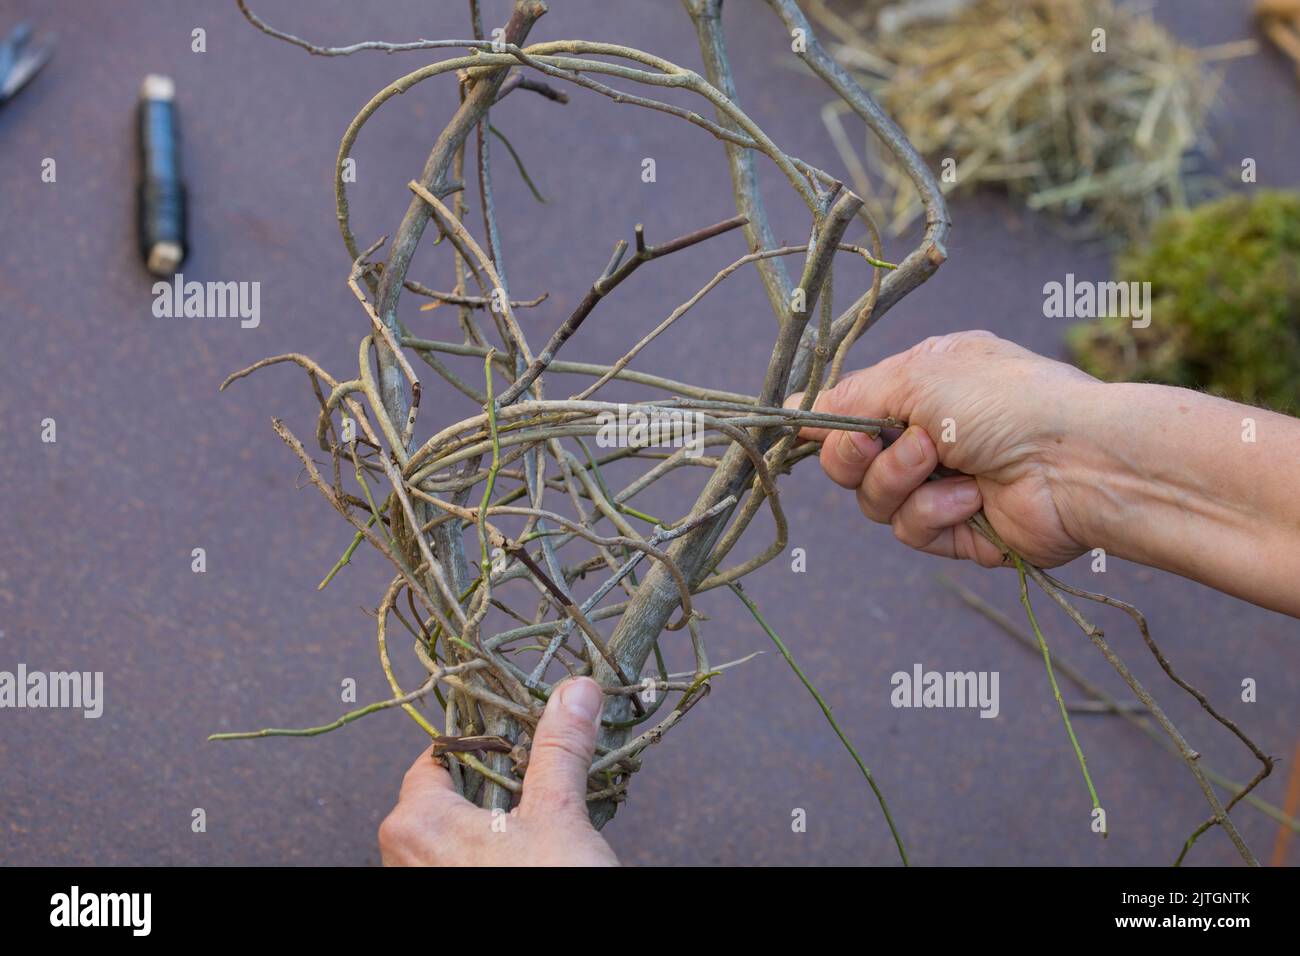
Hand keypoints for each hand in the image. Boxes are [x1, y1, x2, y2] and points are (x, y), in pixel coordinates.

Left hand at [379, 676, 619, 865]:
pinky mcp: (441, 912)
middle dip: (497, 786)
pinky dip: (493, 859)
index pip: (438, 756)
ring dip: (498, 826)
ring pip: (456, 837)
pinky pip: (460, 869)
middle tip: (542, 782)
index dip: (484, 742)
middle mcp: (403, 859)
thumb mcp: (560, 814)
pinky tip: (533, 859)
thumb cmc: (546, 887)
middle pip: (448, 796)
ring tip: (543, 824)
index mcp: (414, 821)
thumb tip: (575, 692)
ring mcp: (421, 888)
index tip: (522, 738)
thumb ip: (560, 748)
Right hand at [787, 330, 1102, 568]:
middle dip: (854, 454)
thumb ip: (850, 396)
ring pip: (873, 500)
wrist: (1075, 461)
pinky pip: (910, 530)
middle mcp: (929, 434)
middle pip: (846, 462)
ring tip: (943, 461)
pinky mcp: (957, 532)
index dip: (823, 424)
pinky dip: (935, 512)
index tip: (798, 430)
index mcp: (921, 388)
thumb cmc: (1003, 400)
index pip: (849, 410)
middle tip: (875, 441)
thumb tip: (793, 405)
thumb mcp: (916, 377)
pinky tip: (973, 497)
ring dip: (900, 480)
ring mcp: (942, 485)